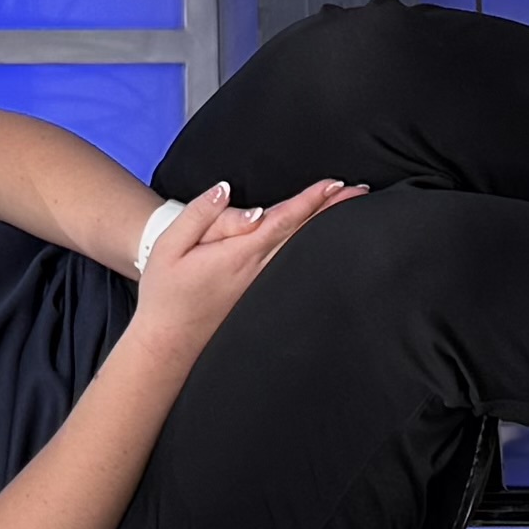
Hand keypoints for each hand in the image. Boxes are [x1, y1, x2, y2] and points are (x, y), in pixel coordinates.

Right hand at [129, 176, 361, 350]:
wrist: (168, 345)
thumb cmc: (166, 293)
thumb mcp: (170, 245)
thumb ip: (201, 214)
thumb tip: (227, 189)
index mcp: (239, 254)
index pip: (282, 220)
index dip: (311, 200)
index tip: (336, 184)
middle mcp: (258, 270)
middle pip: (302, 234)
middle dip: (332, 211)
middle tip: (363, 191)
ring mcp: (262, 286)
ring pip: (300, 250)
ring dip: (326, 228)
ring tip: (349, 209)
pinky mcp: (260, 297)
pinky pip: (290, 266)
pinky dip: (310, 250)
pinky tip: (322, 243)